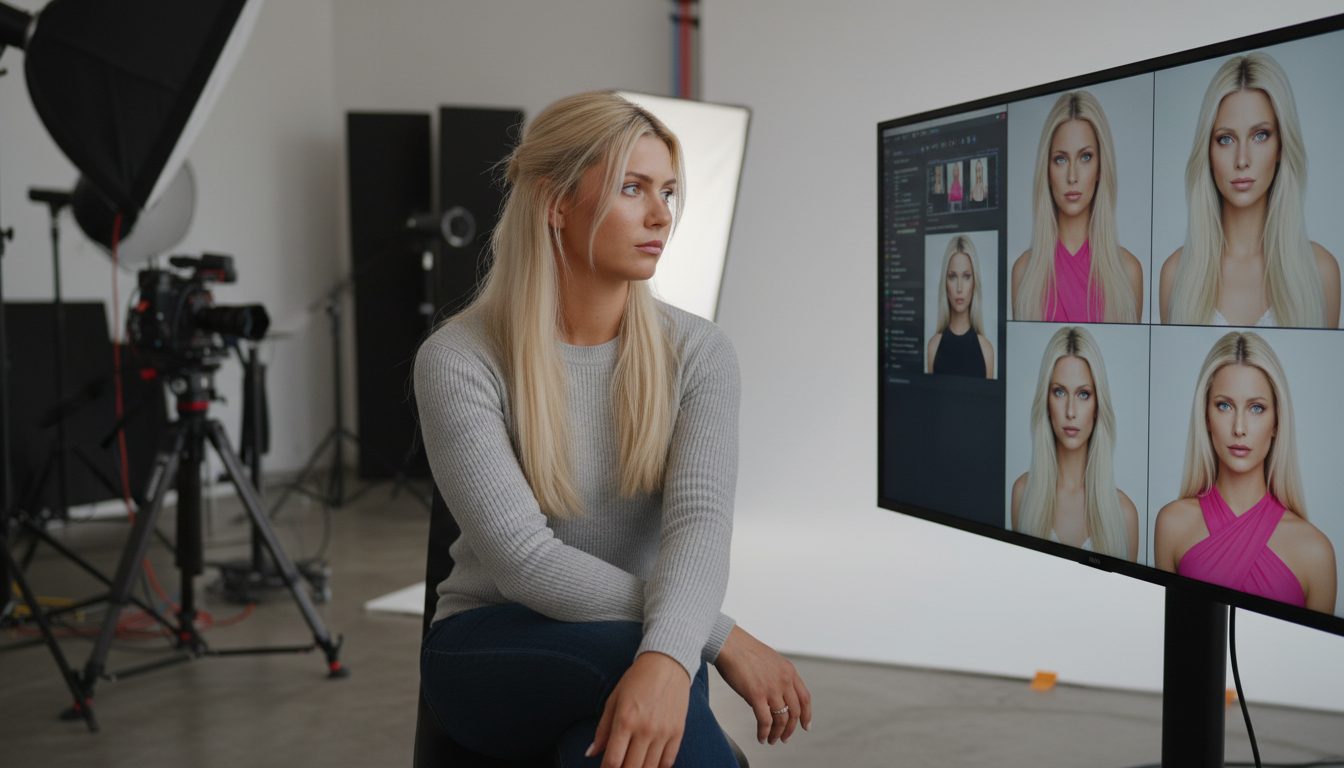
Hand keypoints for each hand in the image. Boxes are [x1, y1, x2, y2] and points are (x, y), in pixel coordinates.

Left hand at [589, 651, 690, 767]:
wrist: (667, 663)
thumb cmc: (637, 679)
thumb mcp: (614, 699)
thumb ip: (602, 729)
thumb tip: (591, 753)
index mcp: (625, 720)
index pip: (613, 760)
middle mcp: (645, 729)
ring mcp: (663, 732)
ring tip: (633, 765)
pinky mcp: (678, 731)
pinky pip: (668, 761)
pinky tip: (650, 766)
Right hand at [713, 625, 811, 744]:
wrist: (729, 643)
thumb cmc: (743, 651)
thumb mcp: (769, 661)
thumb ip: (775, 678)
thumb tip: (770, 700)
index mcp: (789, 671)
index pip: (805, 698)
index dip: (806, 715)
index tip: (805, 726)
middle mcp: (784, 680)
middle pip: (795, 712)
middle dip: (790, 729)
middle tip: (785, 738)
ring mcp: (772, 688)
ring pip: (781, 720)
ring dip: (777, 734)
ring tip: (771, 740)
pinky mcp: (757, 695)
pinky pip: (765, 721)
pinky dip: (764, 733)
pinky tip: (761, 738)